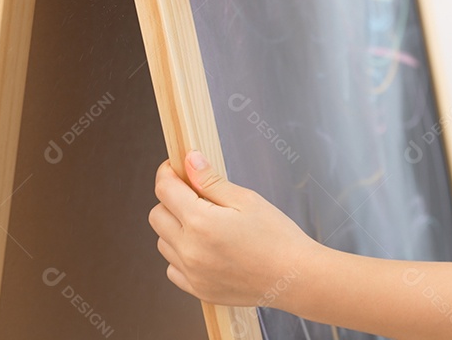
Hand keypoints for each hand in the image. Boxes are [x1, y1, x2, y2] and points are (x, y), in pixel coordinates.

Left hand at [149, 150, 318, 307]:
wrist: (294, 278)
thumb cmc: (277, 236)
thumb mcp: (247, 200)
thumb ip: (212, 181)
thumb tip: (190, 161)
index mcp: (201, 222)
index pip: (165, 190)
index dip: (168, 173)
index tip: (175, 168)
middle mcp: (189, 250)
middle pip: (157, 215)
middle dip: (171, 200)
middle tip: (196, 196)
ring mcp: (191, 273)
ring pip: (163, 242)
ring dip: (176, 228)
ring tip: (206, 225)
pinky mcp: (197, 289)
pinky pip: (173, 267)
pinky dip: (182, 255)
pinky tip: (206, 249)